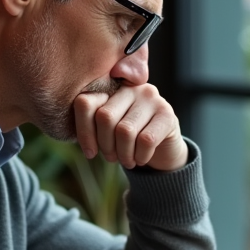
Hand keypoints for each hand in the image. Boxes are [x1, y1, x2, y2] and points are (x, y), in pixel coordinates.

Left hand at [73, 84, 188, 170]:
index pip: (86, 103)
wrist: (163, 150)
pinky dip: (140, 156)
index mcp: (110, 89)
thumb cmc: (128, 141)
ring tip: (127, 161)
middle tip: (112, 158)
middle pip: (105, 117)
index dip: (84, 133)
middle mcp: (131, 88)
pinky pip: (146, 140)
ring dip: (124, 155)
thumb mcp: (105, 134)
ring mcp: (151, 98)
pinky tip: (142, 158)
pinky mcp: (167, 114)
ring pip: (125, 131)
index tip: (91, 153)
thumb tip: (82, 143)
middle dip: (106, 146)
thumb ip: (91, 128)